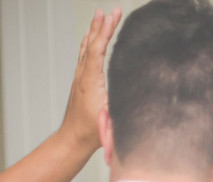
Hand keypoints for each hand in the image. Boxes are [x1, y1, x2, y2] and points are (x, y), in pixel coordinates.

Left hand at [59, 7, 122, 151]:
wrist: (74, 138)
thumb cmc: (92, 131)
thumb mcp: (111, 117)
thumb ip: (122, 103)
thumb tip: (138, 91)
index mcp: (91, 80)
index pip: (98, 49)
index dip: (106, 31)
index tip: (113, 16)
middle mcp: (83, 75)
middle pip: (92, 43)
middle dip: (102, 25)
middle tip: (110, 11)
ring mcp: (80, 78)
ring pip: (86, 48)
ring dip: (94, 31)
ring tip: (99, 16)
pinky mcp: (81, 82)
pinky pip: (84, 56)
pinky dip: (89, 43)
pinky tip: (90, 38)